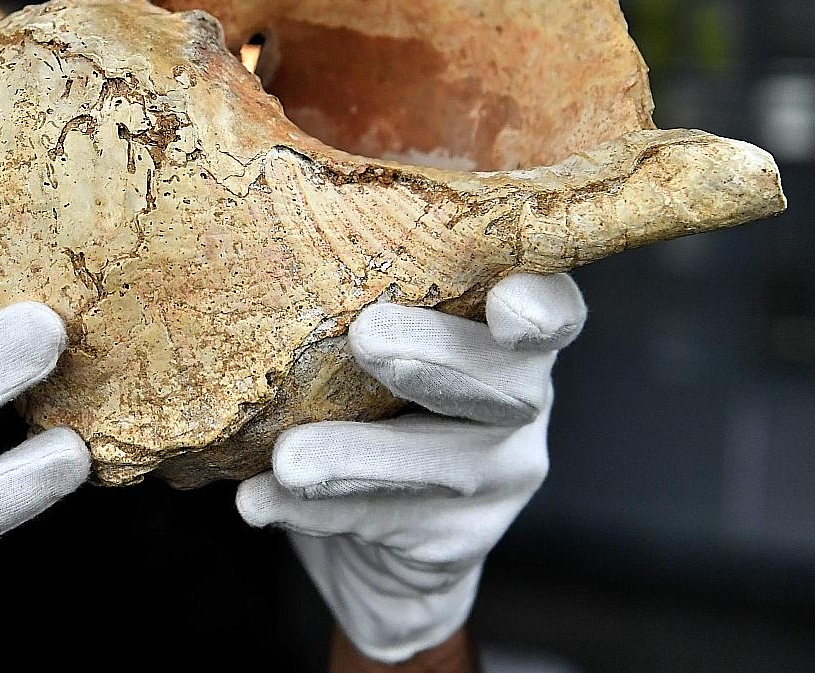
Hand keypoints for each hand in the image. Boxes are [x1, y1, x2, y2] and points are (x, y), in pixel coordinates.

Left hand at [236, 274, 585, 663]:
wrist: (374, 543)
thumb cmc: (363, 403)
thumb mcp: (365, 348)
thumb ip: (352, 307)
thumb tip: (264, 272)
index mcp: (503, 335)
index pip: (554, 309)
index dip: (542, 304)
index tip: (507, 302)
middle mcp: (522, 401)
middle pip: (508, 380)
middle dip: (435, 354)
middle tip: (367, 337)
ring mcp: (498, 475)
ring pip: (446, 462)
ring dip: (360, 454)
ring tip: (288, 458)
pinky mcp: (457, 538)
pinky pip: (385, 519)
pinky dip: (316, 510)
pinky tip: (260, 500)